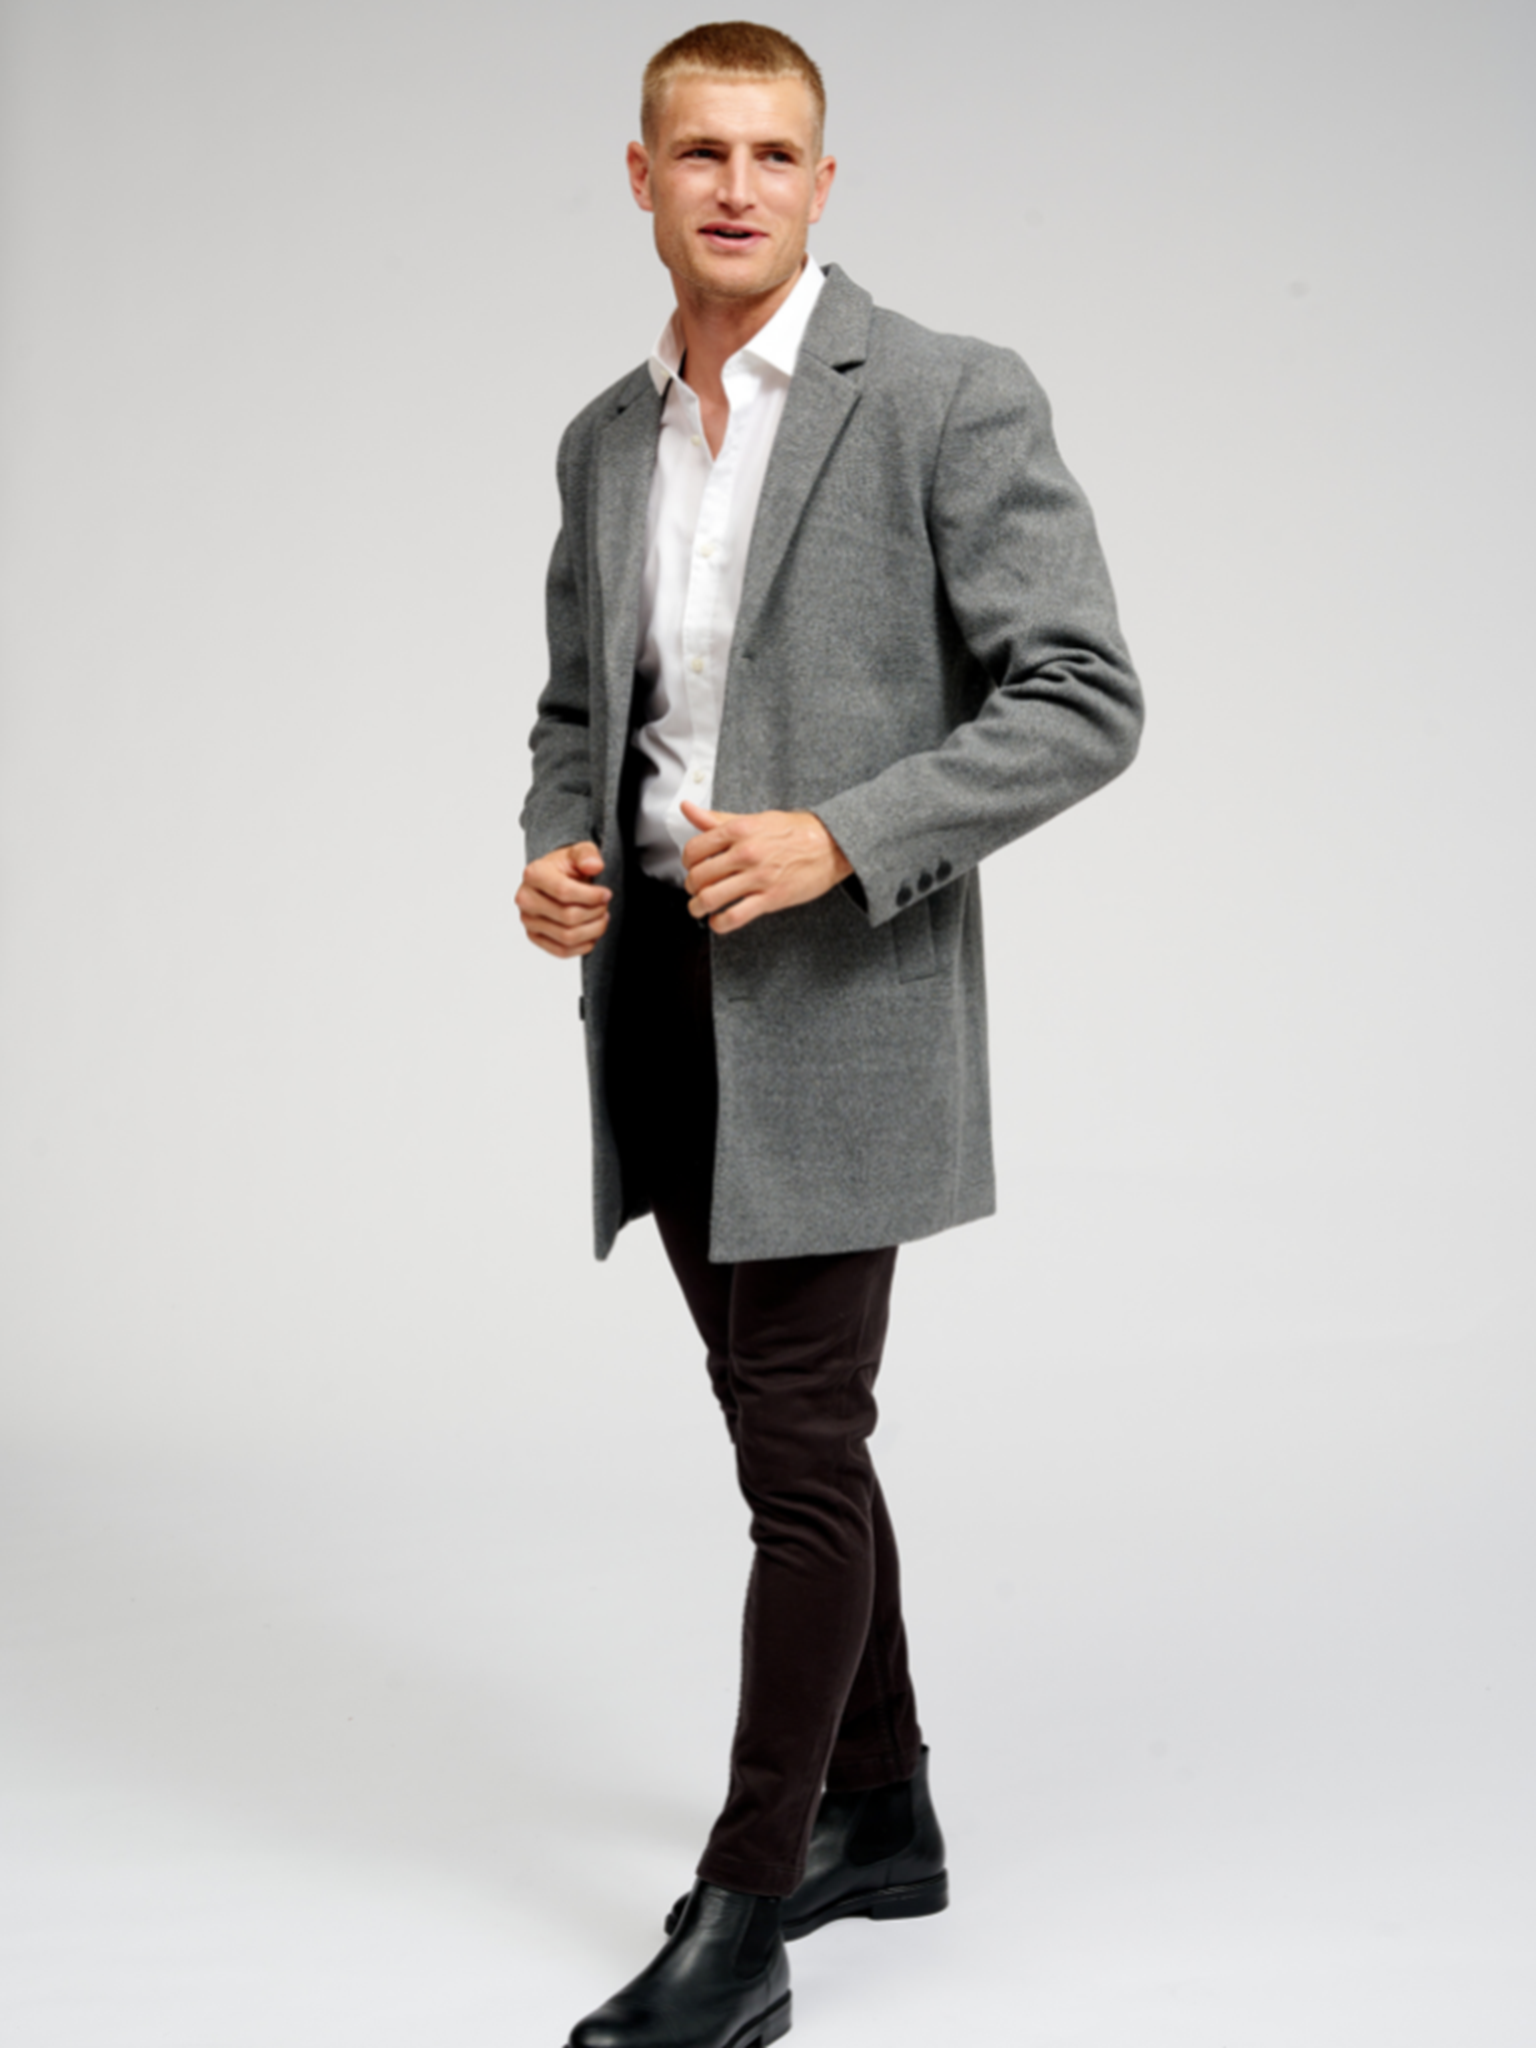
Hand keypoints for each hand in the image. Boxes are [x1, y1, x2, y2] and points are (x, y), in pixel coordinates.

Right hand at [517, 841, 610, 957]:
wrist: (555, 879)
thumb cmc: (566, 866)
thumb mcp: (579, 851)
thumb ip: (587, 854)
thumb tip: (594, 865)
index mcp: (533, 874)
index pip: (564, 892)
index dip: (592, 896)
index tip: (606, 894)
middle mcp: (525, 899)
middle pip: (568, 917)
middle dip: (595, 913)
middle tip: (604, 906)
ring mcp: (528, 920)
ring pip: (567, 937)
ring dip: (593, 930)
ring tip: (601, 918)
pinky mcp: (534, 937)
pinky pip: (562, 951)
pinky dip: (583, 945)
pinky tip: (591, 932)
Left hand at [680, 801, 852, 934]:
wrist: (833, 844)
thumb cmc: (797, 831)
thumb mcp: (755, 818)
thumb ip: (718, 819)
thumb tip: (689, 809)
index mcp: (739, 830)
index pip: (694, 849)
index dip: (686, 862)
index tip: (692, 867)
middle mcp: (745, 853)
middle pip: (698, 876)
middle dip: (691, 887)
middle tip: (696, 890)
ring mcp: (758, 876)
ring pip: (711, 898)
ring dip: (698, 908)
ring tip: (700, 908)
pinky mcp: (771, 898)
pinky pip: (735, 916)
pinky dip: (720, 923)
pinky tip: (719, 921)